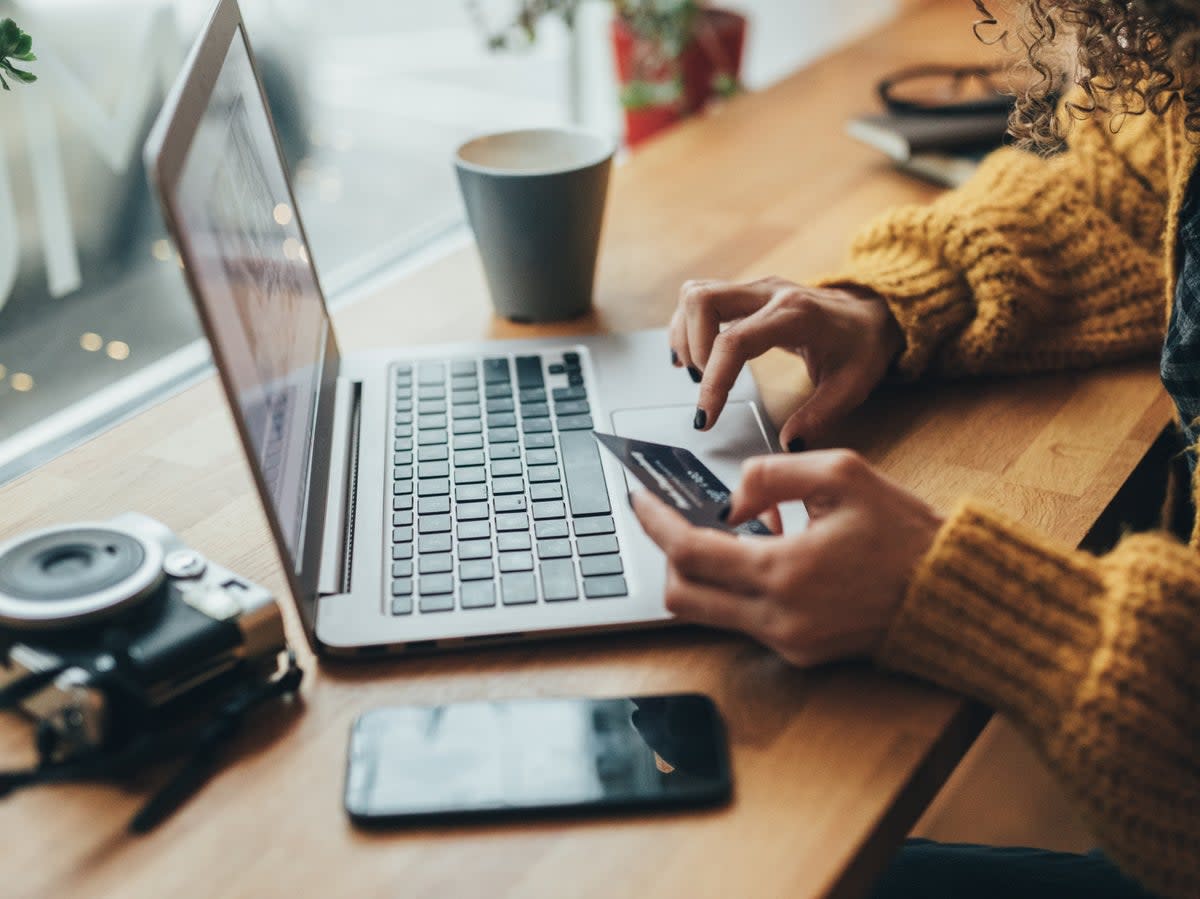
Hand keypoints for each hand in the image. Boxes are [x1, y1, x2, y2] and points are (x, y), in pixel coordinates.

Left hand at [630, 450, 942, 666]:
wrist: (952, 594)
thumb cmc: (905, 532)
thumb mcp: (842, 474)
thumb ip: (771, 474)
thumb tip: (730, 500)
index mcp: (784, 572)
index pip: (689, 553)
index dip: (655, 523)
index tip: (638, 499)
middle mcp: (778, 618)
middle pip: (682, 595)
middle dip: (668, 554)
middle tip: (674, 518)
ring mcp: (787, 642)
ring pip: (707, 612)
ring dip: (704, 571)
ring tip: (735, 531)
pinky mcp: (800, 654)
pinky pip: (742, 621)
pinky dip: (737, 587)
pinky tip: (767, 554)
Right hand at [668, 277, 902, 449]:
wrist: (871, 313)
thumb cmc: (861, 347)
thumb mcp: (852, 387)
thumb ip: (820, 416)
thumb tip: (788, 444)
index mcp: (796, 315)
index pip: (735, 341)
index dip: (714, 381)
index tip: (706, 417)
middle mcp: (769, 293)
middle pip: (703, 300)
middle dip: (692, 348)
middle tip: (705, 385)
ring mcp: (755, 288)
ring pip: (696, 294)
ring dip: (686, 335)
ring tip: (699, 372)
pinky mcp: (745, 292)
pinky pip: (701, 297)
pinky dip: (688, 326)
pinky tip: (694, 356)